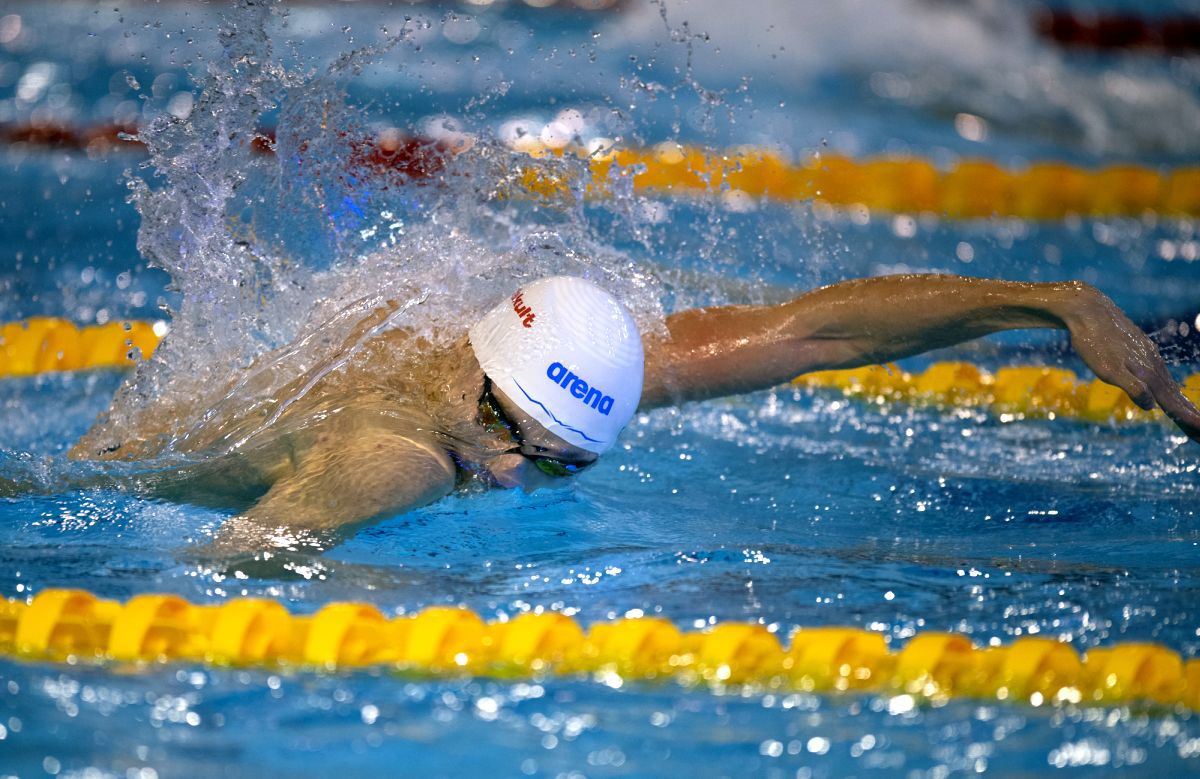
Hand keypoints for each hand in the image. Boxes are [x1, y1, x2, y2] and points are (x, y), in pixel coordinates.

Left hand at [1059, 283, 1199, 442]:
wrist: (1088, 310)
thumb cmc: (1093, 342)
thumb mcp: (1108, 369)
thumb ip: (1132, 387)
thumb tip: (1152, 406)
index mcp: (1148, 372)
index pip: (1172, 402)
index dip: (1186, 418)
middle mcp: (1154, 364)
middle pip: (1175, 395)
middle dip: (1189, 414)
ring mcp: (1149, 355)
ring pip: (1168, 383)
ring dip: (1181, 402)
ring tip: (1191, 416)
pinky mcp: (1142, 348)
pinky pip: (1160, 373)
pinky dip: (1168, 386)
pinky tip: (1168, 390)